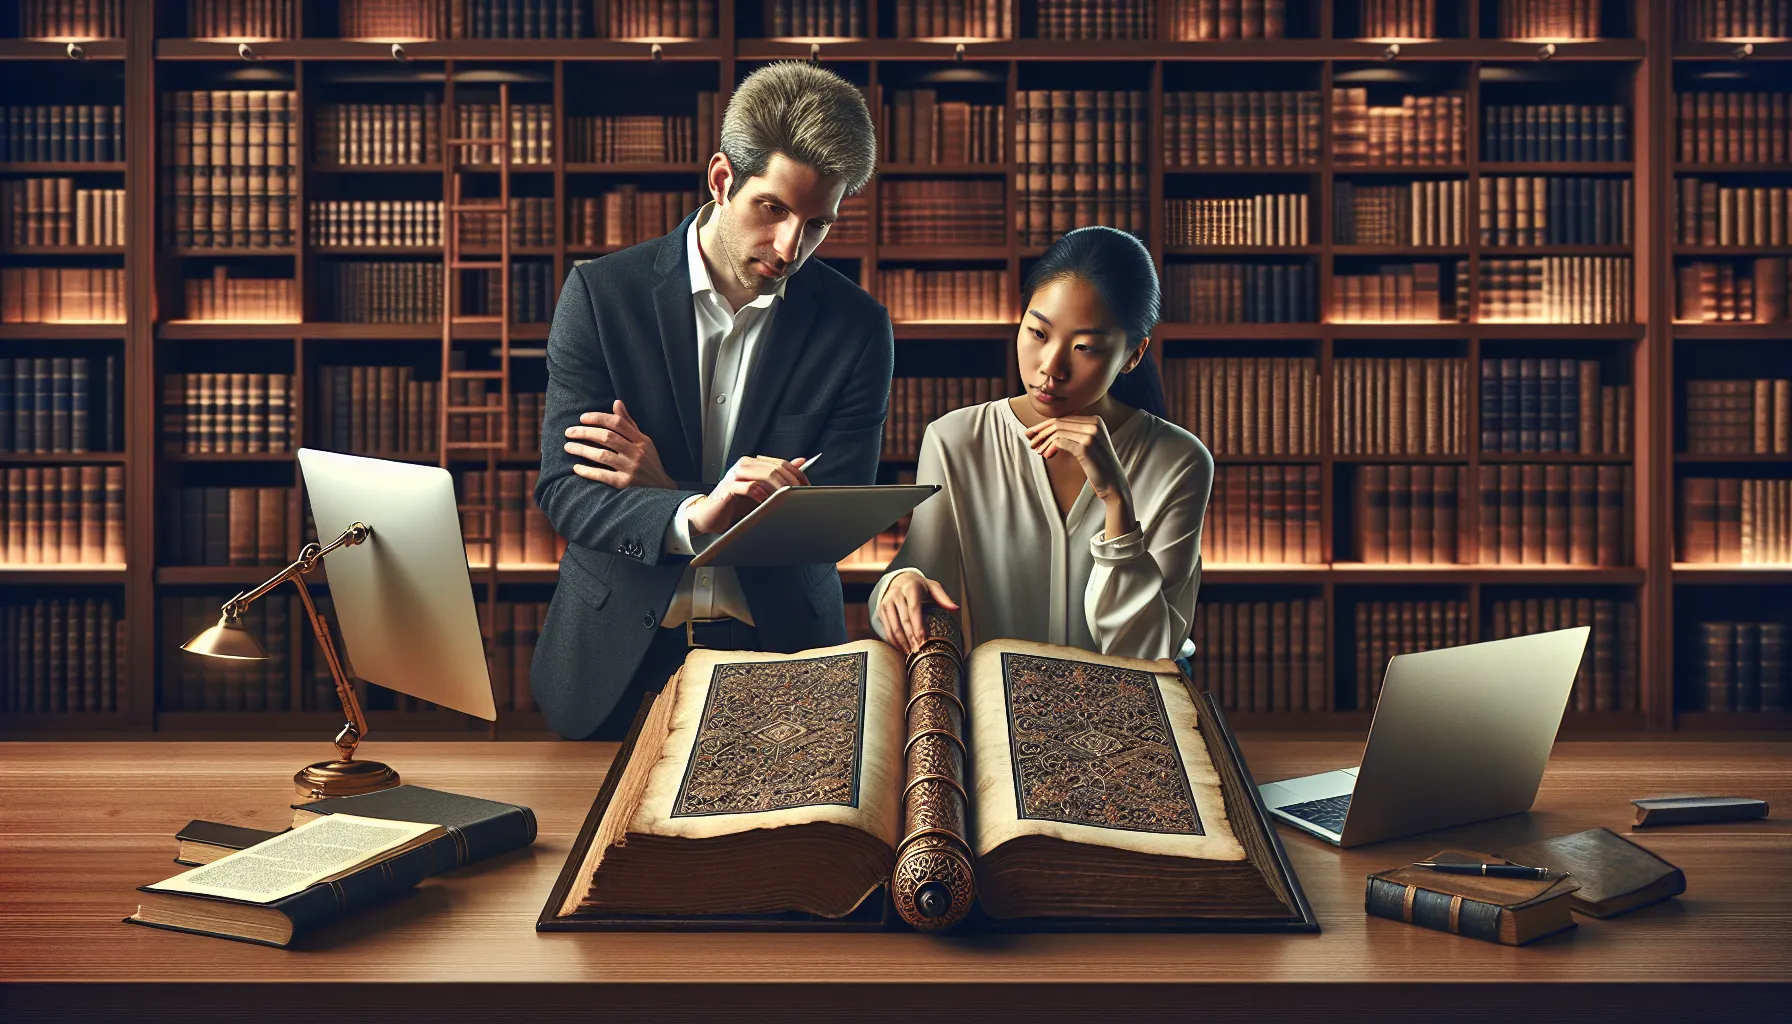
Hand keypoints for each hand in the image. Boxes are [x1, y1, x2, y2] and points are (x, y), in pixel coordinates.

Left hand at [563, 400, 674, 489]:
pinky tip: (576, 468)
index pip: (617, 423)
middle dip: (585, 432)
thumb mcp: (644, 441)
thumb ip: (629, 423)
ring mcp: (631, 468)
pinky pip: (603, 475)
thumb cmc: (649, 462)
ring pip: (602, 455)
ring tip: (568, 447)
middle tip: (569, 432)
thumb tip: (616, 402)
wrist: (662, 489)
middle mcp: (636, 452)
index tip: (582, 418)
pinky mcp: (625, 483)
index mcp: (641, 440)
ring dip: (582, 450)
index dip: (598, 418)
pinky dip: (588, 471)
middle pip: (607, 437)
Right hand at [686, 455, 813, 536]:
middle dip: (790, 482)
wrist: (710, 514)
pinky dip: (760, 493)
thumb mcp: (761, 489)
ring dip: (778, 488)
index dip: (796, 475)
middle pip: (774, 468)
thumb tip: (801, 461)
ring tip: (785, 498)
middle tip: (799, 495)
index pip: (781, 463)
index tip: (807, 487)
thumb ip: (778, 475)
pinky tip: (764, 501)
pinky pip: (748, 487)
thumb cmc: (735, 503)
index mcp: (753, 463)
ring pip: (764, 475)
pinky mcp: (728, 487)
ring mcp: (735, 475)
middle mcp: (744, 465)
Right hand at [877, 571, 959, 655]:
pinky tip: (900, 647)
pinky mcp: (881, 609)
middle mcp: (896, 594)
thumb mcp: (932, 587)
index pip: (914, 609)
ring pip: (893, 625)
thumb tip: (955, 608)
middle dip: (910, 637)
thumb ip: (943, 597)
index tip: (923, 640)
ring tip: (909, 652)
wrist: (899, 579)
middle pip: (903, 620)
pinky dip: (892, 639)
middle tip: (917, 650)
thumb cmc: (919, 585)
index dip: (918, 626)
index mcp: (910, 588)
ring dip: (901, 641)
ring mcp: (886, 602)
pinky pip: (886, 627)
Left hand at [1023, 414, 1128, 504]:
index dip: (1045, 425)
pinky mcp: (1086, 446)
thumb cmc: (1097, 465)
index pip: (1064, 419)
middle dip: (1041, 432)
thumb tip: (1047, 429)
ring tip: (1038, 451)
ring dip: (1044, 441)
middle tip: (1030, 440)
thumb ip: (1074, 433)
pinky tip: (1047, 456)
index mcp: (1096, 420)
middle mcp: (1094, 424)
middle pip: (1059, 423)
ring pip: (1058, 432)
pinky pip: (1060, 442)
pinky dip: (1050, 448)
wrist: (1113, 483)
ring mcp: (1091, 434)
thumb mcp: (1088, 444)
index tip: (1032, 433)